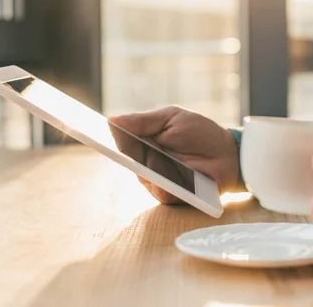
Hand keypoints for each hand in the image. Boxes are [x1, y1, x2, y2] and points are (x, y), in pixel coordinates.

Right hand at [109, 106, 239, 203]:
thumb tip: (111, 119)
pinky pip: (158, 189)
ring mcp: (155, 179)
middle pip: (124, 158)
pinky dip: (162, 181)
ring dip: (144, 165)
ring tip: (146, 154)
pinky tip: (168, 172)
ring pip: (140, 174)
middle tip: (105, 141)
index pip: (119, 139)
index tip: (84, 127)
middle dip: (117, 150)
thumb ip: (143, 121)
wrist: (228, 154)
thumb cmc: (201, 133)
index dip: (102, 136)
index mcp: (144, 140)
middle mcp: (145, 161)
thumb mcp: (171, 118)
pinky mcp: (168, 195)